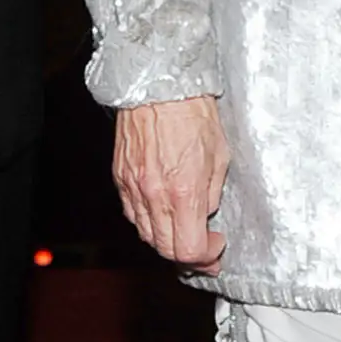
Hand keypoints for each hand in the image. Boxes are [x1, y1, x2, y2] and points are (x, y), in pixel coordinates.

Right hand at [114, 94, 227, 266]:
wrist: (159, 85)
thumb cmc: (192, 112)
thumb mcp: (220, 156)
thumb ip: (211, 193)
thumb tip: (205, 214)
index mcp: (184, 192)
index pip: (189, 249)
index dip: (206, 256)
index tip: (216, 245)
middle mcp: (155, 195)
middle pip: (165, 250)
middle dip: (188, 254)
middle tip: (204, 247)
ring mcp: (133, 188)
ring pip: (146, 235)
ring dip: (167, 240)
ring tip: (183, 229)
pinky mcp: (120, 178)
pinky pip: (132, 214)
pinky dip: (148, 221)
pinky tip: (162, 212)